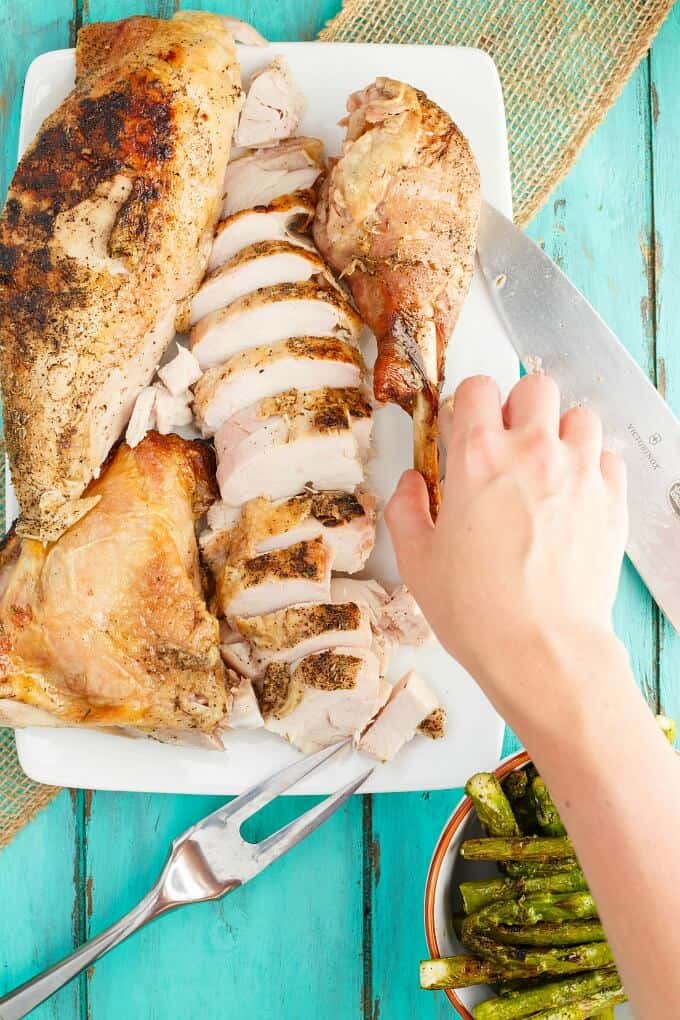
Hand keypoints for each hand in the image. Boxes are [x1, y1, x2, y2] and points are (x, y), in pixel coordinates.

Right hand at [386, 375, 627, 711]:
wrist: (543, 649)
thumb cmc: (478, 610)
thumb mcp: (417, 561)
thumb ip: (406, 509)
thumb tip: (410, 483)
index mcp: (477, 457)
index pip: (478, 388)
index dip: (468, 405)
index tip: (464, 431)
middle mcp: (532, 452)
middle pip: (534, 387)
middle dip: (518, 407)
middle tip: (507, 444)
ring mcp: (578, 473)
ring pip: (578, 415)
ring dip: (560, 431)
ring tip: (545, 465)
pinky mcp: (611, 500)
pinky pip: (607, 457)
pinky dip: (592, 465)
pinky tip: (573, 494)